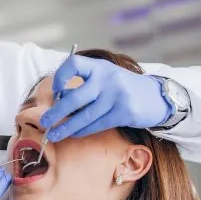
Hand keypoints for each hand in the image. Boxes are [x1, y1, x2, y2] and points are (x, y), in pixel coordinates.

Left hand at [39, 54, 171, 141]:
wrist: (156, 97)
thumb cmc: (122, 88)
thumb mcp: (105, 78)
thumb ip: (85, 84)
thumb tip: (57, 100)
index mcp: (99, 67)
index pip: (74, 64)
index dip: (61, 76)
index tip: (55, 89)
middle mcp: (107, 79)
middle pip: (76, 97)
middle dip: (57, 112)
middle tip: (44, 121)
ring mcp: (117, 96)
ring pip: (85, 115)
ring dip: (67, 128)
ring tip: (54, 135)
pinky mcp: (124, 112)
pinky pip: (98, 124)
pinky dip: (83, 131)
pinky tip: (75, 134)